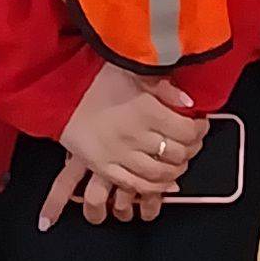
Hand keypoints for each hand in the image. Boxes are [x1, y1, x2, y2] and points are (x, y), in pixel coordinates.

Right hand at [45, 62, 201, 228]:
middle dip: (190, 150)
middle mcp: (134, 135)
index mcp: (145, 110)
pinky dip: (154, 187)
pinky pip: (136, 185)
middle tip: (192, 143)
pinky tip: (163, 182)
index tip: (200, 124)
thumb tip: (190, 103)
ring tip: (179, 161)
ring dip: (175, 170)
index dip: (199, 129)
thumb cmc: (96, 80)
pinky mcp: (104, 167)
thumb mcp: (134, 73)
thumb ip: (164, 86)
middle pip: (176, 153)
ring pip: (159, 173)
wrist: (60, 95)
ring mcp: (119, 155)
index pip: (186, 130)